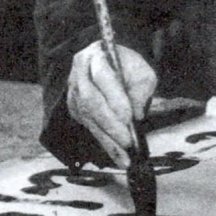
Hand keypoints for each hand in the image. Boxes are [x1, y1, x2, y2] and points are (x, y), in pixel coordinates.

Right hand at [67, 41, 157, 168]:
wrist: (110, 64)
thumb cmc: (128, 67)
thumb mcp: (142, 71)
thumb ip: (141, 90)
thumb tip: (137, 116)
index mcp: (96, 56)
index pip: (103, 78)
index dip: (115, 99)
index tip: (129, 118)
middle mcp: (80, 74)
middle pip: (91, 101)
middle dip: (110, 124)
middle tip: (127, 142)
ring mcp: (74, 92)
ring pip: (88, 118)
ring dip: (107, 140)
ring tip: (124, 158)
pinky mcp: (74, 108)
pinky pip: (88, 127)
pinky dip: (103, 141)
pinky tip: (117, 155)